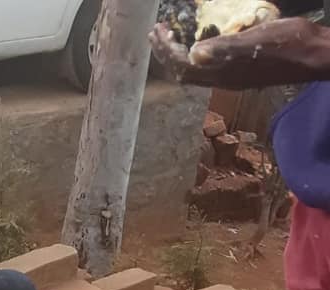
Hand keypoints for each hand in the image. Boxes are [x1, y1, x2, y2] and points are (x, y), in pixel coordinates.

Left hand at [150, 18, 316, 89]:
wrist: (313, 56)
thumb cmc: (288, 44)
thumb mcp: (256, 41)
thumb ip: (225, 48)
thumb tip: (193, 55)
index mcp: (223, 72)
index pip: (183, 66)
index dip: (167, 50)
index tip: (158, 30)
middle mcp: (222, 80)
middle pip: (183, 73)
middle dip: (165, 54)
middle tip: (155, 33)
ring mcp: (231, 78)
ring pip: (193, 72)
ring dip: (177, 55)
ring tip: (169, 38)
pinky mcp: (240, 73)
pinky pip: (206, 68)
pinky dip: (193, 55)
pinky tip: (197, 43)